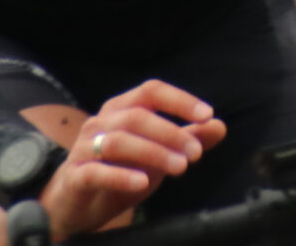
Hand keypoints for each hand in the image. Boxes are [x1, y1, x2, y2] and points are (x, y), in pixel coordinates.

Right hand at [39, 79, 227, 240]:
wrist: (76, 205)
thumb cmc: (120, 172)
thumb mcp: (159, 155)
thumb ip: (187, 139)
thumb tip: (219, 125)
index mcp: (122, 109)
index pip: (151, 91)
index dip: (179, 100)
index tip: (207, 114)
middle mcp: (101, 122)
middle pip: (137, 116)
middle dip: (171, 133)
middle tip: (195, 154)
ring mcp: (84, 148)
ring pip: (118, 141)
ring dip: (153, 153)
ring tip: (180, 168)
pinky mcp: (75, 175)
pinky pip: (96, 171)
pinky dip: (121, 175)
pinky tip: (143, 182)